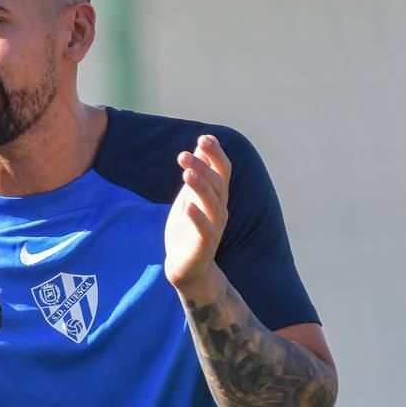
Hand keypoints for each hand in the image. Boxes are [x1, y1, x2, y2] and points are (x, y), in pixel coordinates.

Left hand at [164, 134, 231, 303]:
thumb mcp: (190, 198)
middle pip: (217, 183)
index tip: (204, 138)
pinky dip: (197, 217)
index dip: (216, 154)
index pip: (222, 171)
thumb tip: (199, 146)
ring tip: (186, 172)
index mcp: (216, 198)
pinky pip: (204, 229)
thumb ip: (196, 174)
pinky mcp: (203, 245)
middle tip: (184, 154)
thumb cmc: (188, 231)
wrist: (187, 269)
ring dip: (200, 186)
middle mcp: (219, 210)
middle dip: (203, 166)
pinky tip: (188, 206)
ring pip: (212, 203)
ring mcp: (213, 227)